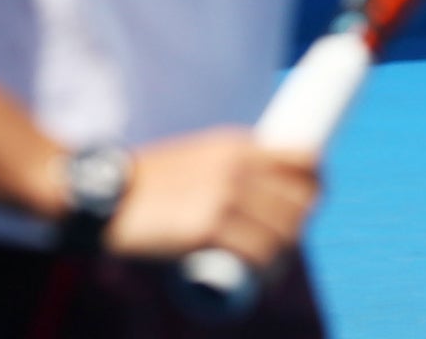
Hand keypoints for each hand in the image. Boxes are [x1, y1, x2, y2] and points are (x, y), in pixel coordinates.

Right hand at [100, 128, 317, 267]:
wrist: (108, 193)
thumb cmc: (150, 180)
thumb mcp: (196, 156)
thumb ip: (226, 167)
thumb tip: (254, 192)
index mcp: (237, 144)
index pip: (303, 160)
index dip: (317, 185)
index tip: (311, 202)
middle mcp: (238, 167)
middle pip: (299, 201)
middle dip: (300, 226)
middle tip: (286, 244)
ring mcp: (225, 197)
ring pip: (283, 231)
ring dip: (285, 254)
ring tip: (272, 268)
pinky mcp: (208, 228)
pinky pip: (257, 254)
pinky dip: (266, 271)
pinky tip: (263, 280)